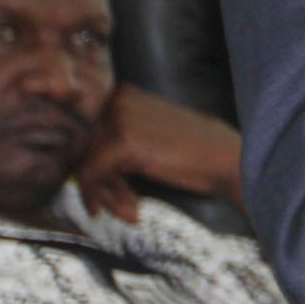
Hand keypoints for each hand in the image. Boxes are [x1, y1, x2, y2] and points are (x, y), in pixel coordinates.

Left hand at [74, 87, 245, 223]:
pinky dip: (101, 197)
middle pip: (86, 149)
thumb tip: (78, 161)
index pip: (89, 132)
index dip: (95, 163)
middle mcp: (118, 100)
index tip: (111, 186)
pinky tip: (127, 210)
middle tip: (124, 205)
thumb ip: (120, 135)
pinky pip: (92, 175)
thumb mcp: (152, 131)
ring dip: (106, 193)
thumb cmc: (195, 149)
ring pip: (87, 164)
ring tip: (129, 209)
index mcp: (124, 92)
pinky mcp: (121, 143)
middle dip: (102, 182)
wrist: (226, 158)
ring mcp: (119, 119)